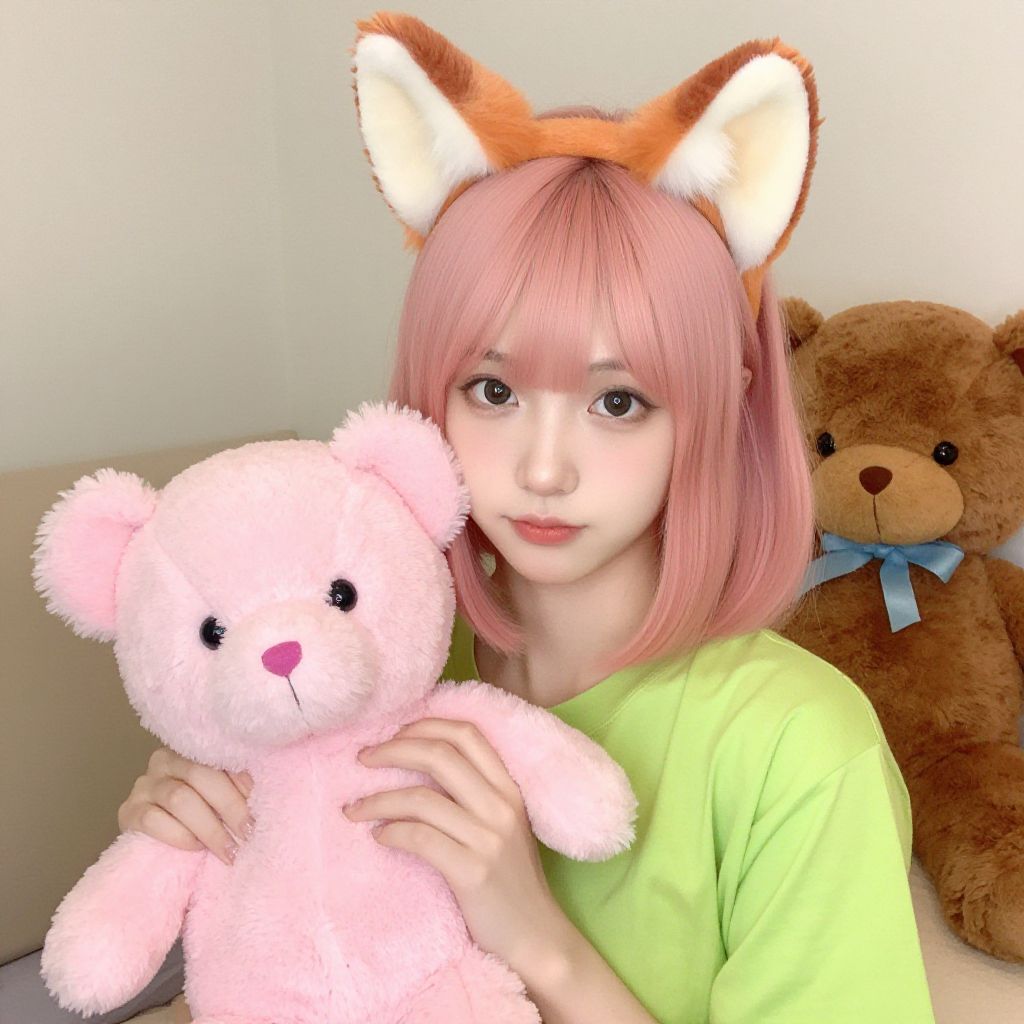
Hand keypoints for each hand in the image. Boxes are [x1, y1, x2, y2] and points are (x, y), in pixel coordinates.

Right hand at [117, 747, 254, 866]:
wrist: (162, 847)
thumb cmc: (202, 815)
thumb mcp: (221, 798)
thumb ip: (237, 788)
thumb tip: (269, 792)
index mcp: (192, 749)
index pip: (219, 754)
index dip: (241, 778)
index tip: (259, 804)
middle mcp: (165, 760)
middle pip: (201, 775)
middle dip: (229, 806)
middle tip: (247, 833)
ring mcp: (143, 785)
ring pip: (180, 798)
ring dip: (209, 827)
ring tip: (228, 849)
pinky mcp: (128, 812)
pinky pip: (154, 820)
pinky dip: (180, 835)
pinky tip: (196, 848)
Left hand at [342, 718, 574, 977]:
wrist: (535, 937)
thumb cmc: (511, 881)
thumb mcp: (503, 826)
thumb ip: (476, 795)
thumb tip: (419, 766)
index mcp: (509, 789)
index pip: (467, 734)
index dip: (426, 725)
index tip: (395, 733)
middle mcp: (501, 806)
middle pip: (440, 755)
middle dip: (393, 750)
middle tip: (363, 758)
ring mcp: (488, 838)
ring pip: (421, 798)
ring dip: (378, 799)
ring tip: (354, 808)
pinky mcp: (472, 871)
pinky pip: (419, 838)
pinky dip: (391, 832)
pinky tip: (379, 837)